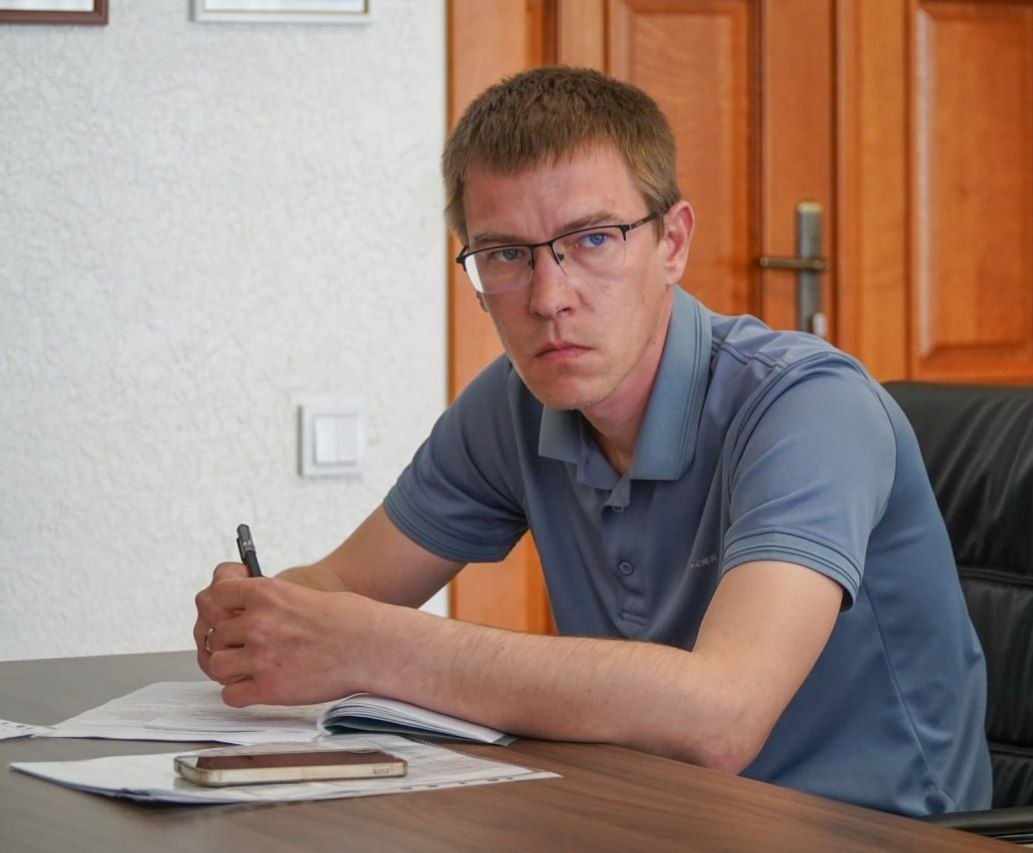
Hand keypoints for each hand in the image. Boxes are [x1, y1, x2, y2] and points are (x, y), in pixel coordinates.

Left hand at [196, 572, 377, 706]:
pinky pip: (231, 695)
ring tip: (248, 668)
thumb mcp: (302, 594)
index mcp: (267, 594)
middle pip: (215, 633)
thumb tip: (251, 615)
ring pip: (216, 665)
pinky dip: (239, 693)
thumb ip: (270, 604)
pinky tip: (255, 687)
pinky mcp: (269, 688)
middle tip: (243, 645)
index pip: (216, 596)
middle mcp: (258, 623)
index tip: (228, 613)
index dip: (219, 606)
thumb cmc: (349, 619)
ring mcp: (260, 657)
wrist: (370, 646)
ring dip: (229, 667)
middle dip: (228, 640)